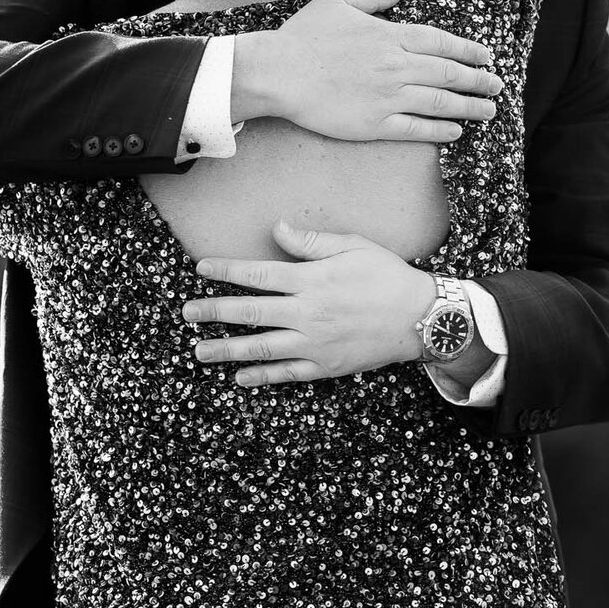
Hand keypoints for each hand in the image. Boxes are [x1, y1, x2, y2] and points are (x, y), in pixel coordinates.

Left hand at [183, 221, 436, 384]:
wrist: (423, 318)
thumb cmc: (387, 276)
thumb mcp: (353, 247)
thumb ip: (311, 241)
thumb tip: (277, 229)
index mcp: (311, 281)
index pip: (258, 275)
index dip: (226, 271)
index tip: (200, 268)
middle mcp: (307, 313)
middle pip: (249, 313)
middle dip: (213, 312)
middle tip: (185, 313)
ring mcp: (315, 343)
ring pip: (261, 348)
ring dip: (226, 350)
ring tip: (198, 351)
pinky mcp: (326, 366)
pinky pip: (287, 373)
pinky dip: (261, 377)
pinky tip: (238, 378)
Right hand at [231, 0, 501, 143]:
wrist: (279, 73)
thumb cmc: (304, 37)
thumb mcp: (340, 3)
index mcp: (391, 36)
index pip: (442, 43)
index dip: (469, 50)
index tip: (487, 57)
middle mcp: (397, 67)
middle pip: (449, 74)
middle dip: (478, 80)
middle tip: (497, 85)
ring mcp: (388, 97)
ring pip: (440, 102)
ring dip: (469, 106)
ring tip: (488, 111)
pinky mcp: (375, 124)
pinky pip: (416, 128)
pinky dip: (439, 130)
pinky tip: (455, 131)